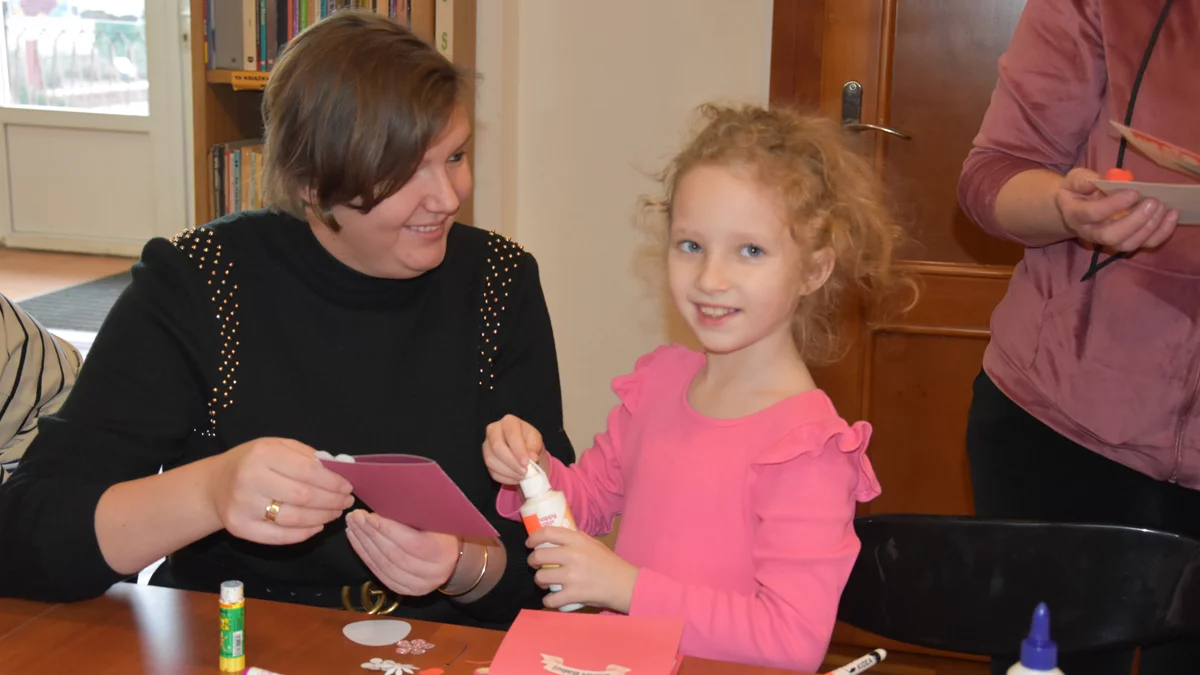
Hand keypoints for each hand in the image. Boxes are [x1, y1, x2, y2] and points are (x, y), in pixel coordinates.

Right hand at [205, 437, 354, 544]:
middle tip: (345, 502)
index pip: (308, 471)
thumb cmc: (252, 463)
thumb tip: (339, 469)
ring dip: (322, 518)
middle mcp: (250, 479)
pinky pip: (279, 536)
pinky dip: (304, 533)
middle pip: (303, 496)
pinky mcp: (240, 528)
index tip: (348, 486)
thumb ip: (306, 456)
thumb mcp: (276, 447)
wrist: (214, 485)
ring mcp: (243, 506)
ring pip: (294, 518)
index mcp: (263, 454)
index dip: (333, 481)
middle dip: (332, 501)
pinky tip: (317, 526)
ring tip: (335, 513)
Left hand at [345, 510, 459, 595]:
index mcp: (443, 552)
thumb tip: (387, 499)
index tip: (370, 516)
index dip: (388, 530)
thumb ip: (418, 513)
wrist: (453, 557)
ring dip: (364, 545)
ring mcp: (418, 586)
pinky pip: (379, 574)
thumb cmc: (442, 531)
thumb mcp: (437, 519)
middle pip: (395, 555)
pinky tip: (356, 541)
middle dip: (371, 535)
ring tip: (352, 526)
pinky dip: (365, 556)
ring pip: (384, 566)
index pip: (411, 543)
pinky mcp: (404, 590)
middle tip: (355, 517)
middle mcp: (432, 573)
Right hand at [483, 414, 546, 484]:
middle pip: (497, 446)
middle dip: (512, 462)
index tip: (527, 463)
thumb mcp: (536, 440)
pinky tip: (516, 478)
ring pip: (491, 460)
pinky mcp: (485, 459)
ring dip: (509, 472)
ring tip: (522, 476)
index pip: (511, 435)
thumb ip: (534, 447)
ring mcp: (486, 445)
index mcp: (509, 422)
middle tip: (525, 472)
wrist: (524, 449)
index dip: (518, 450)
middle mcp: (493, 430)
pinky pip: (491, 471)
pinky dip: (505, 478)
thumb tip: (532, 458)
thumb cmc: (529, 441)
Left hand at [527, 527, 638, 612]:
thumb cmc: (609, 563)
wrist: (625, 584)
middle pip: (538, 556)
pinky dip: (549, 601)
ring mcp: (572, 576)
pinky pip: (549, 600)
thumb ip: (575, 539)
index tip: (529, 544)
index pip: (547, 533)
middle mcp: (573, 556)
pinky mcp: (574, 595)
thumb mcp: (593, 543)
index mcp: (578, 540)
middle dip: (533, 562)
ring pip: (540, 578)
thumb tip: (554, 537)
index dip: (533, 538)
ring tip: (546, 582)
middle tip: (536, 565)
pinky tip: (554, 599)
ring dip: (540, 581)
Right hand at [1056, 167, 1178, 251]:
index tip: (1134, 193)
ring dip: (1149, 228)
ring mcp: (1107, 241)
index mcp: (1076, 215)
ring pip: (1128, 244)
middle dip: (1135, 221)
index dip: (1113, 205)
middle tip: (1153, 202)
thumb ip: (1082, 179)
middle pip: (1111, 236)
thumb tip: (1098, 180)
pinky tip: (1171, 217)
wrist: (1075, 210)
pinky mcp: (1124, 242)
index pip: (1092, 214)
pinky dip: (1160, 233)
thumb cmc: (1076, 191)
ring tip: (1163, 208)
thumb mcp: (1074, 180)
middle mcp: (1090, 233)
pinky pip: (1143, 244)